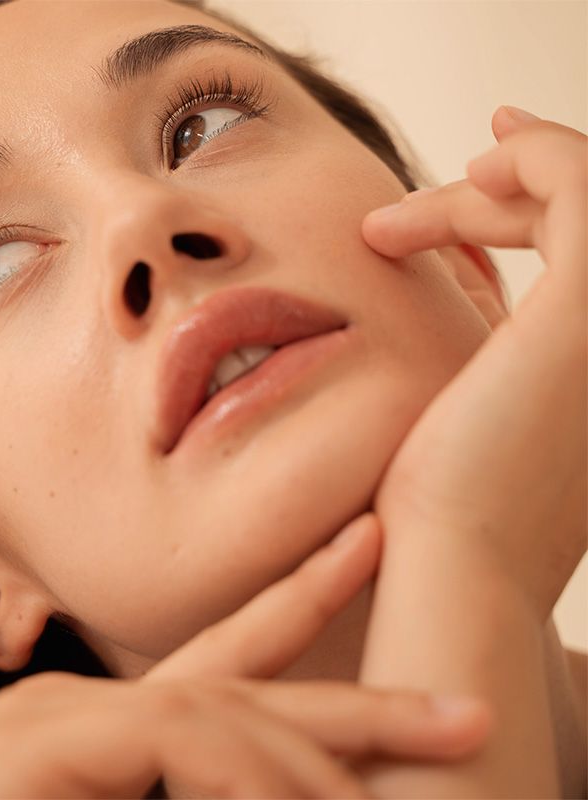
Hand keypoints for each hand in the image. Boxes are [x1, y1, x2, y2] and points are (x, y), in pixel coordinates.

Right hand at [0, 515, 490, 798]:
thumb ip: (211, 786)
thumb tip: (293, 787)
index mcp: (116, 738)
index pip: (225, 665)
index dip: (303, 609)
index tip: (367, 557)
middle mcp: (84, 708)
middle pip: (241, 685)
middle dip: (356, 697)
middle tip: (456, 706)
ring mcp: (54, 716)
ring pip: (219, 710)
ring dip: (313, 765)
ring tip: (394, 790)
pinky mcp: (39, 738)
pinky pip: (180, 737)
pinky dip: (252, 777)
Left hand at [361, 105, 586, 618]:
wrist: (450, 567)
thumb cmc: (441, 506)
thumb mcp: (471, 402)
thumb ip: (483, 338)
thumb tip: (462, 280)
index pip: (579, 251)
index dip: (529, 205)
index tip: (467, 179)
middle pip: (585, 218)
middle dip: (510, 190)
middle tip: (434, 187)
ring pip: (586, 195)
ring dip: (506, 180)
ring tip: (417, 200)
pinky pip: (576, 186)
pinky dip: (532, 159)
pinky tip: (461, 174)